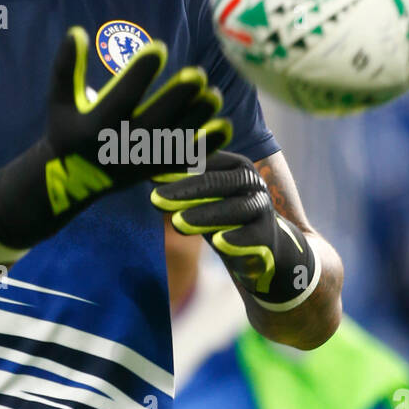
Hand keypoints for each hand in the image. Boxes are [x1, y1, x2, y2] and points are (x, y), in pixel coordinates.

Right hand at [0, 27, 231, 252]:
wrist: (73, 180)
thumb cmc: (67, 130)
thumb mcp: (59, 100)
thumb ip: (66, 67)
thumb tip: (77, 31)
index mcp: (97, 126)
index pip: (123, 96)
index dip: (141, 71)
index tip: (160, 47)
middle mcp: (122, 145)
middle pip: (156, 120)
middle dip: (178, 97)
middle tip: (198, 74)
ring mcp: (141, 161)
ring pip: (176, 139)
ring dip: (197, 118)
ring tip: (214, 94)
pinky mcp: (155, 170)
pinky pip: (185, 158)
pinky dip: (207, 145)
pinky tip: (224, 124)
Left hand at [150, 150, 318, 309]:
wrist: (268, 249)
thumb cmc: (225, 216)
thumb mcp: (204, 197)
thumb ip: (180, 183)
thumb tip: (140, 166)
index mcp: (234, 165)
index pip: (203, 160)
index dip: (176, 164)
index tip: (148, 168)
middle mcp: (251, 181)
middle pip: (216, 182)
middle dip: (184, 190)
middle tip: (155, 199)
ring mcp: (261, 208)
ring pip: (233, 209)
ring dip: (205, 215)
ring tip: (178, 224)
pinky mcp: (267, 236)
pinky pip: (251, 237)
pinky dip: (236, 240)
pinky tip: (219, 242)